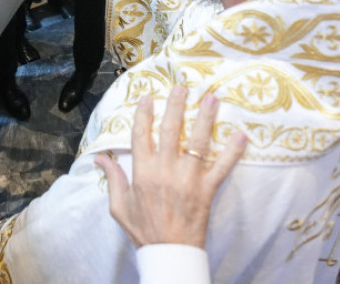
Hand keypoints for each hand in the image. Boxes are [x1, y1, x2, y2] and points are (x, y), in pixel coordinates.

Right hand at [94, 86, 246, 248]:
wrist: (169, 254)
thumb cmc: (143, 230)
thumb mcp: (119, 206)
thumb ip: (112, 179)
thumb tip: (100, 158)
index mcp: (143, 172)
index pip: (141, 135)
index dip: (144, 114)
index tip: (148, 97)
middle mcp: (165, 170)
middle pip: (170, 130)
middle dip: (175, 106)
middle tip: (181, 86)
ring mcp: (188, 179)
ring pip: (197, 142)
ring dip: (204, 118)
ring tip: (211, 98)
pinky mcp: (207, 190)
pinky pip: (221, 167)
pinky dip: (232, 151)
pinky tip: (240, 135)